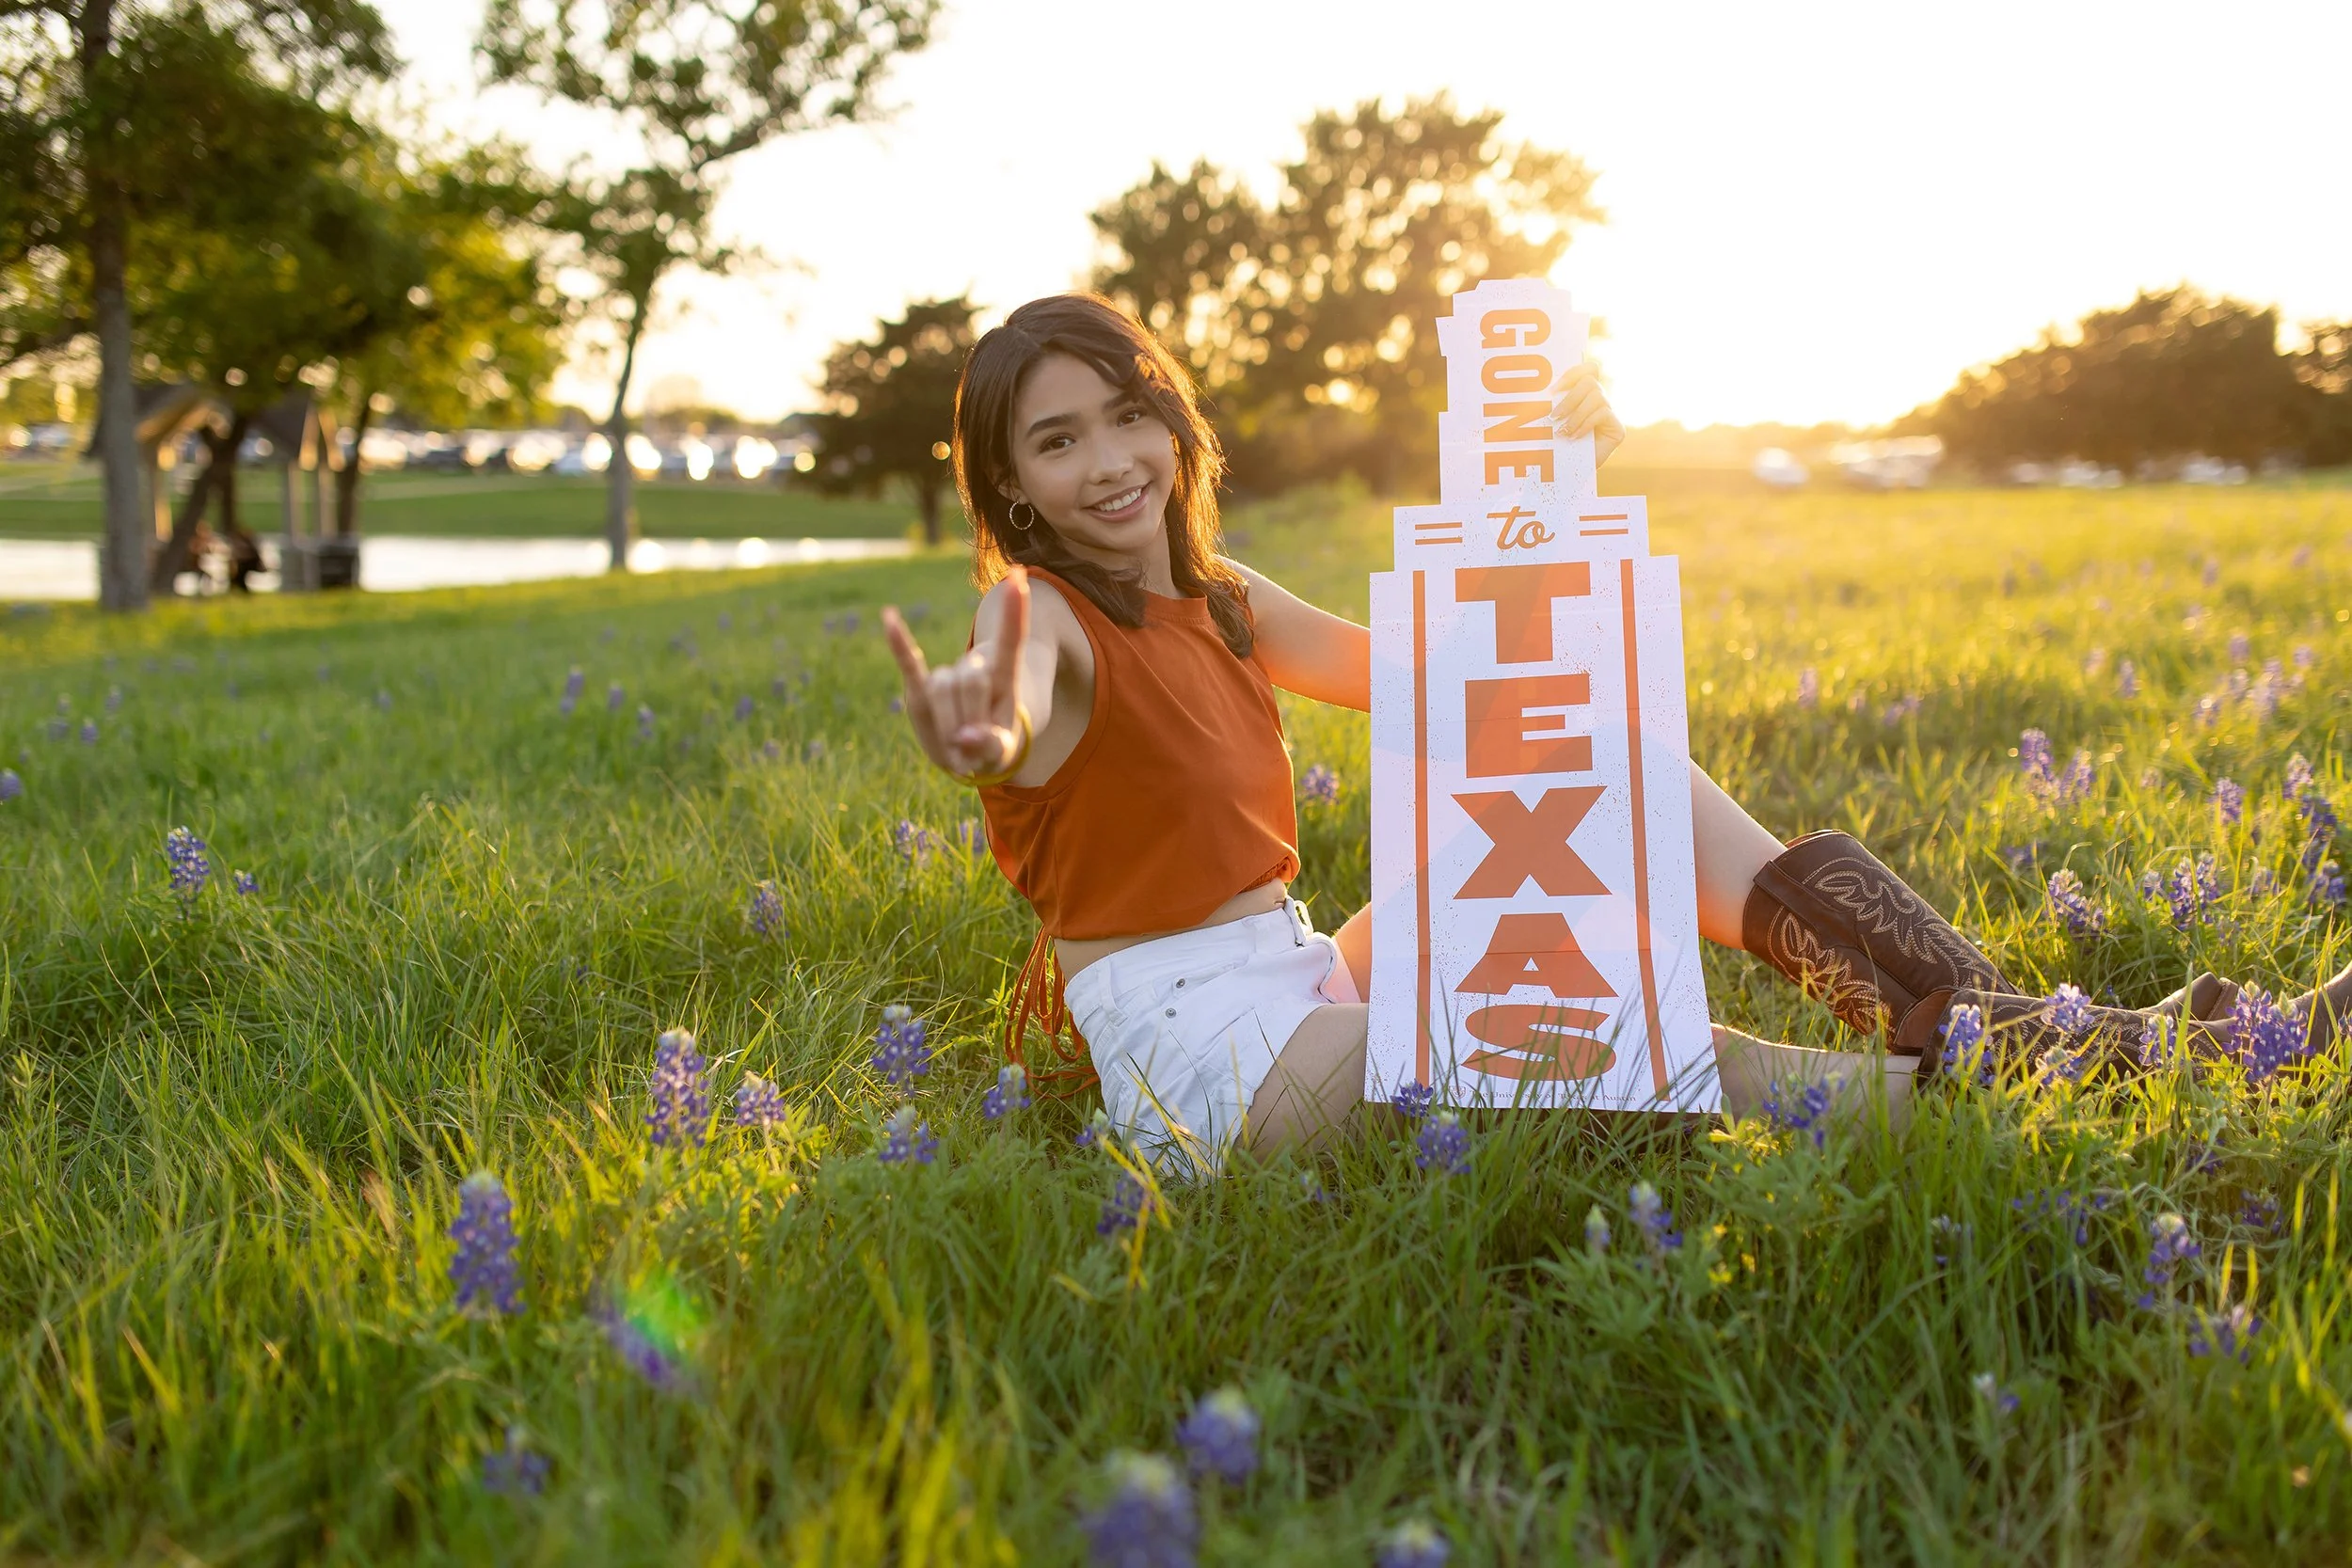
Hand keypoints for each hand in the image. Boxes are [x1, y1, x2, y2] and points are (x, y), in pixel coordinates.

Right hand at [883, 567, 1031, 780]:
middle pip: (971, 680)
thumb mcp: (1002, 754)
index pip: (1012, 639)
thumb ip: (991, 747)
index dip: (1015, 612)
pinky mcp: (920, 688)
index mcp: (1005, 678)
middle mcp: (975, 668)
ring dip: (947, 724)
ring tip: (955, 748)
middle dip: (971, 719)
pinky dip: (899, 642)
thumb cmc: (991, 747)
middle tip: (972, 749)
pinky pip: (908, 663)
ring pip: (942, 688)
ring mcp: (947, 676)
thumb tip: (964, 739)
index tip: (1018, 576)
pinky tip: (888, 616)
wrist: (967, 752)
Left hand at [1550, 361, 1625, 466]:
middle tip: (1554, 416)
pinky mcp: (1618, 429)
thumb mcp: (1549, 421)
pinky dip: (1585, 423)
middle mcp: (1600, 401)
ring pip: (1597, 397)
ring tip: (1563, 431)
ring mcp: (1611, 415)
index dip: (1572, 373)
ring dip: (1576, 414)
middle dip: (1570, 398)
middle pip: (1591, 381)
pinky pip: (1603, 413)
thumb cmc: (1554, 447)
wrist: (1567, 474)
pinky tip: (1574, 437)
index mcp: (1585, 394)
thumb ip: (1550, 402)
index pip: (1588, 369)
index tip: (1552, 391)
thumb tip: (1543, 388)